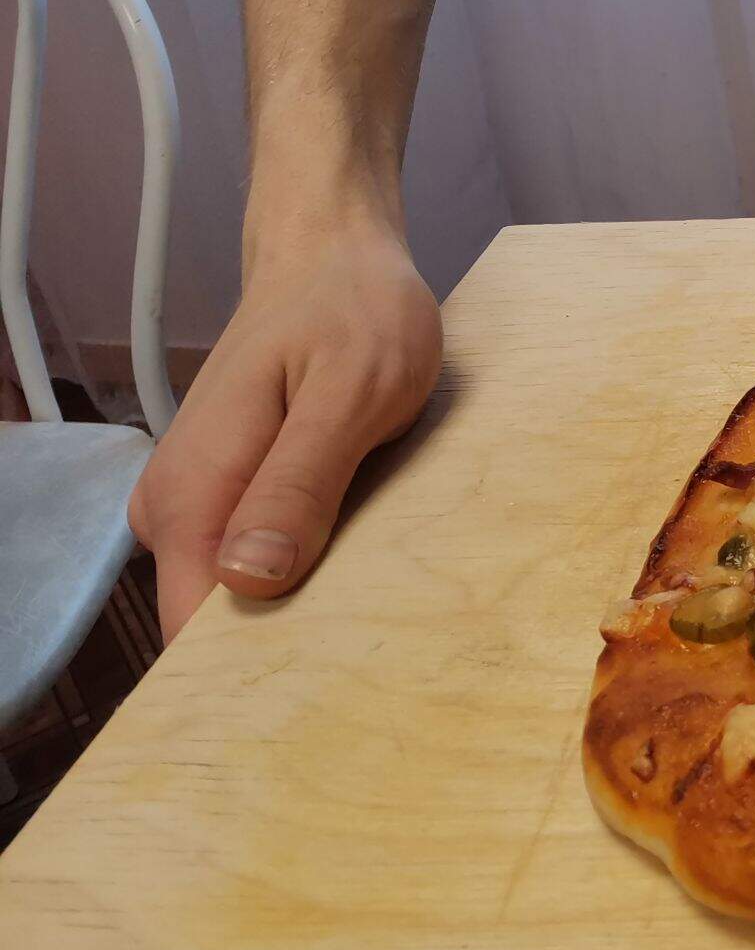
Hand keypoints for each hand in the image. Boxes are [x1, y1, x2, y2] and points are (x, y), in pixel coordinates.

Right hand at [128, 215, 440, 637]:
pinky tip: (363, 565)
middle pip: (218, 624)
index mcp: (193, 496)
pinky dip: (311, 568)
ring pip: (242, 595)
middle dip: (289, 648)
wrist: (331, 254)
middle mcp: (175, 511)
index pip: (191, 632)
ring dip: (307, 607)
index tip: (326, 695)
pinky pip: (260, 559)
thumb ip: (299, 483)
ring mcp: (202, 504)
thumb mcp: (351, 392)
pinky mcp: (233, 494)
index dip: (252, 673)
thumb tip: (247, 580)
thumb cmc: (353, 311)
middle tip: (378, 655)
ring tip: (382, 609)